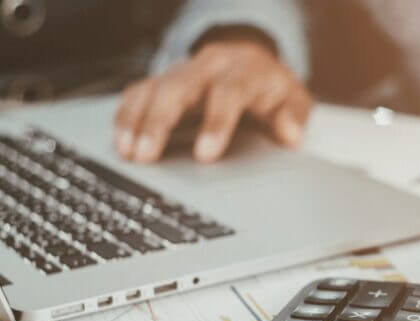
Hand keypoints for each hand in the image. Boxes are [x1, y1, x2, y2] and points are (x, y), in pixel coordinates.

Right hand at [113, 38, 311, 162]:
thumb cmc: (271, 89)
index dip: (215, 123)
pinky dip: (127, 114)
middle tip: (147, 154)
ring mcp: (184, 71)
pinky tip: (120, 139)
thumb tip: (290, 135)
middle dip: (160, 122)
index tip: (205, 155)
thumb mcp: (293, 99)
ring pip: (153, 88)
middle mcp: (209, 66)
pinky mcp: (165, 79)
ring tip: (127, 151)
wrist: (252, 61)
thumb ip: (294, 116)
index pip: (228, 92)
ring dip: (137, 120)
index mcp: (244, 71)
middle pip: (178, 87)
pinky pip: (140, 91)